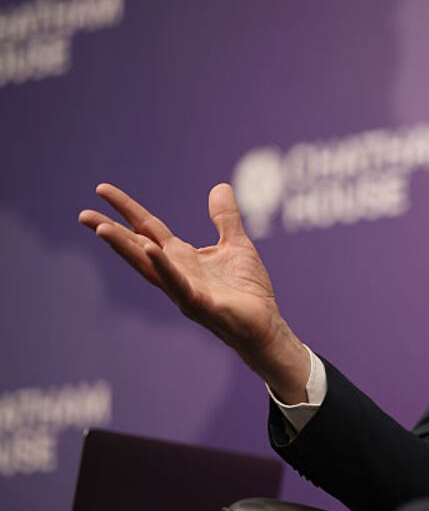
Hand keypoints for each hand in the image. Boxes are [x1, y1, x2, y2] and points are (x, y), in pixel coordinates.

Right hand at [78, 183, 309, 401]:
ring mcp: (183, 289)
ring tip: (101, 229)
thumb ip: (225, 218)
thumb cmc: (248, 290)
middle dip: (110, 231)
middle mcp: (175, 271)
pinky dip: (164, 268)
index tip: (102, 190)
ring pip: (148, 266)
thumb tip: (219, 186)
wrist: (265, 324)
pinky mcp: (199, 303)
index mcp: (182, 256)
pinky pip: (178, 284)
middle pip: (137, 246)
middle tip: (82, 215)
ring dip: (125, 248)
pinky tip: (152, 251)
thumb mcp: (237, 244)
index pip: (148, 227)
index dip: (127, 209)